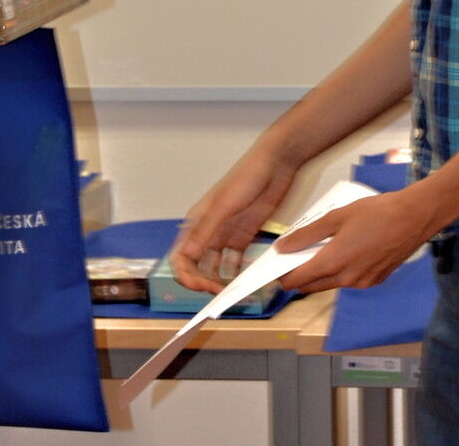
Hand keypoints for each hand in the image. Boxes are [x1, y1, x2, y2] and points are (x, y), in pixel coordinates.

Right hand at [171, 147, 299, 293]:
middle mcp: (208, 231)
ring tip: (232, 293)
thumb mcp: (224, 205)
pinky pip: (235, 262)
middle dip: (203, 282)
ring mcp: (226, 235)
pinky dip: (237, 274)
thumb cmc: (247, 176)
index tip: (202, 286)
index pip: (181, 258)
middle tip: (219, 293)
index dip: (187, 276)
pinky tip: (245, 282)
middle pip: (196, 266)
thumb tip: (185, 257)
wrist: (277, 164)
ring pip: (214, 267)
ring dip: (219, 281)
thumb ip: (204, 231)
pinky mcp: (244, 236)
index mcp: (196, 222)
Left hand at [272, 185, 444, 292]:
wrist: (415, 217)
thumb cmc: (375, 212)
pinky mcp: (377, 280)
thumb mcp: (337, 217)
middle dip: (299, 277)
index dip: (283, 276)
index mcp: (333, 263)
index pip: (298, 280)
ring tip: (321, 250)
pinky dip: (341, 271)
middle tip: (295, 258)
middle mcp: (347, 280)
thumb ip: (308, 234)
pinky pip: (350, 281)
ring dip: (321, 274)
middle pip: (312, 287)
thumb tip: (283, 247)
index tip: (277, 267)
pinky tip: (346, 252)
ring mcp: (363, 283)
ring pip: (331, 284)